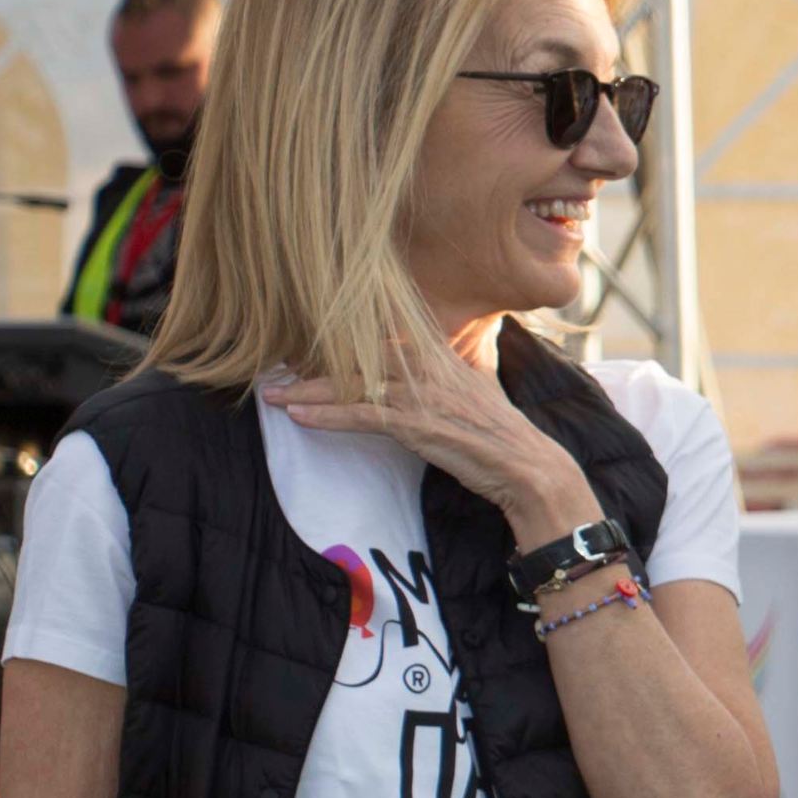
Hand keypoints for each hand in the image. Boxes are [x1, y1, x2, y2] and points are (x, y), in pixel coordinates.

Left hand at [267, 334, 597, 534]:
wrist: (528, 467)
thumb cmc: (502, 433)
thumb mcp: (482, 386)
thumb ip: (465, 363)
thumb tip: (470, 342)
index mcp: (440, 354)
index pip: (382, 330)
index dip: (342, 331)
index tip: (306, 336)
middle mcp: (429, 366)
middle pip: (357, 354)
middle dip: (312, 360)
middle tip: (275, 365)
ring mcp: (423, 393)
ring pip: (352, 384)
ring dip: (305, 390)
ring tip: (270, 394)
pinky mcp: (418, 423)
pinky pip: (361, 414)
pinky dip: (326, 415)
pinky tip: (297, 416)